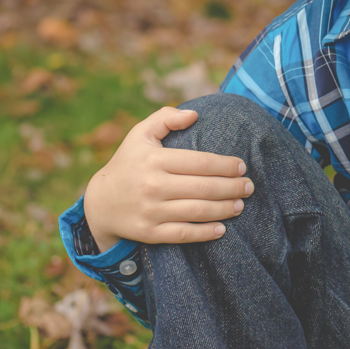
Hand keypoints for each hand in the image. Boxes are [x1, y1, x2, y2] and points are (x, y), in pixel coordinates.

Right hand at [83, 107, 252, 251]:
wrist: (100, 203)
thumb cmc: (128, 163)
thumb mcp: (139, 134)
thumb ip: (165, 118)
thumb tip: (194, 115)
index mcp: (154, 159)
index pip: (200, 162)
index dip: (225, 165)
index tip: (241, 167)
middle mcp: (153, 185)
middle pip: (204, 188)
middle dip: (232, 188)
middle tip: (249, 187)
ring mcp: (151, 211)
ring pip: (197, 211)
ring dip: (225, 209)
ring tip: (240, 205)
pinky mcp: (149, 233)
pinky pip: (183, 234)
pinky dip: (205, 233)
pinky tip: (221, 229)